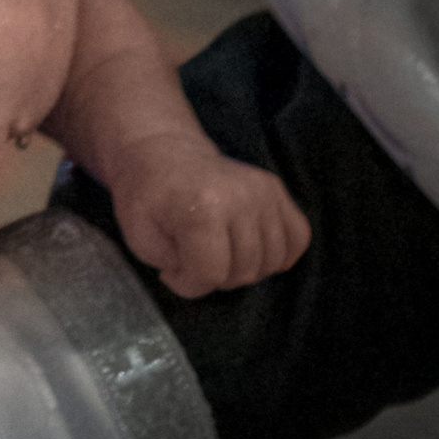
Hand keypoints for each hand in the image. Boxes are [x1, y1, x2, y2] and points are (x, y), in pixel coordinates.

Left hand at [107, 131, 310, 297]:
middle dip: (214, 278)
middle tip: (192, 261)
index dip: (189, 284)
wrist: (163, 154)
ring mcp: (264, 192)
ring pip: (273, 261)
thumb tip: (207, 278)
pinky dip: (279, 254)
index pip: (211, 273)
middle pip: (244, 271)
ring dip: (244, 269)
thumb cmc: (146, 198)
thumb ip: (175, 266)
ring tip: (218, 254)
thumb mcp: (140, 237)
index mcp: (202, 208)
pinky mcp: (277, 189)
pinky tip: (252, 251)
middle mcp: (241, 198)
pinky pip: (298, 237)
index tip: (172, 273)